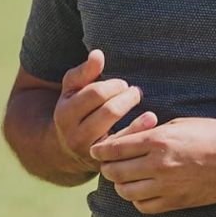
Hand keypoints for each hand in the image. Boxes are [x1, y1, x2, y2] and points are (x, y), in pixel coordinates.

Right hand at [53, 49, 144, 168]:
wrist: (65, 148)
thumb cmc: (74, 109)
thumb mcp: (72, 90)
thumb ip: (84, 71)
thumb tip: (98, 54)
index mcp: (64, 113)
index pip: (95, 93)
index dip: (113, 85)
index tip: (122, 84)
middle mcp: (74, 135)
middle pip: (109, 111)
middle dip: (126, 97)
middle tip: (134, 92)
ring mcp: (90, 151)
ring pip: (118, 132)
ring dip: (135, 114)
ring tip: (138, 101)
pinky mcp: (105, 162)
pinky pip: (126, 148)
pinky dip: (139, 132)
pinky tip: (152, 119)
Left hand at [91, 117, 215, 214]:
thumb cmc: (213, 134)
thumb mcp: (181, 124)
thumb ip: (153, 133)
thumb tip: (131, 140)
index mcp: (159, 140)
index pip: (116, 148)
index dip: (101, 149)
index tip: (96, 150)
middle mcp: (159, 164)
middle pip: (115, 171)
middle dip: (107, 168)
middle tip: (108, 165)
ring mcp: (167, 185)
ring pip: (126, 191)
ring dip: (121, 185)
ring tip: (124, 179)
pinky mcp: (176, 201)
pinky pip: (144, 206)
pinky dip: (137, 200)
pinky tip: (141, 192)